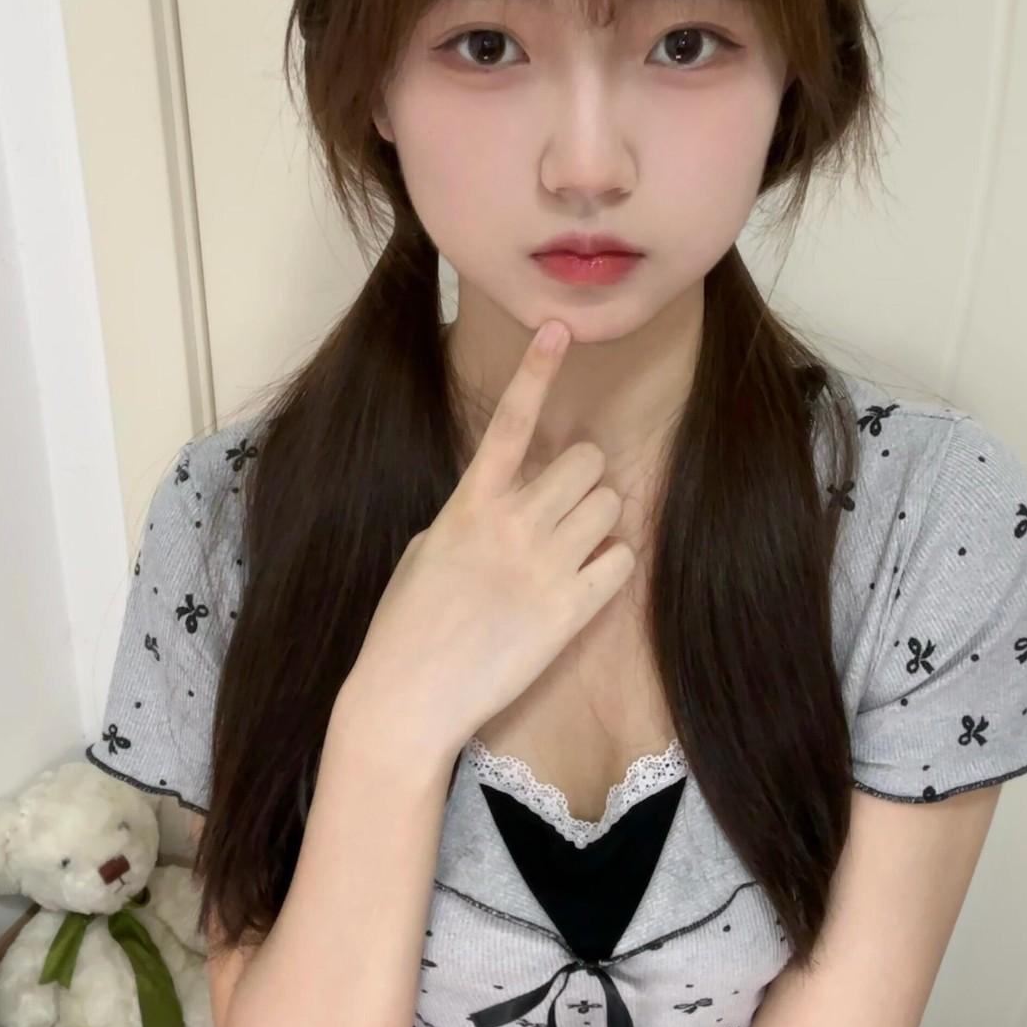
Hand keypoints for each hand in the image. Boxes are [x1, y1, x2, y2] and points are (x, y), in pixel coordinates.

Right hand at [351, 320, 636, 753]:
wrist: (408, 700)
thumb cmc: (405, 627)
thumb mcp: (425, 552)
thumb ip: (469, 515)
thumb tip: (504, 501)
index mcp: (468, 504)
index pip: (510, 420)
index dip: (537, 369)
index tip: (559, 327)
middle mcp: (511, 525)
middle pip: (586, 461)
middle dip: (582, 478)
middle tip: (565, 508)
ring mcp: (544, 568)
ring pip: (608, 505)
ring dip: (598, 519)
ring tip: (571, 549)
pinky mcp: (570, 613)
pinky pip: (621, 560)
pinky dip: (612, 564)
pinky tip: (587, 582)